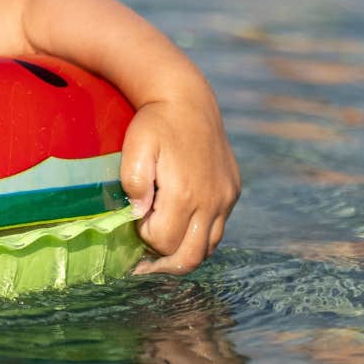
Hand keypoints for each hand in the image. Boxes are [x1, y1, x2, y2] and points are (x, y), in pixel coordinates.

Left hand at [120, 98, 239, 274]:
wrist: (187, 98)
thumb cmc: (154, 123)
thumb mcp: (135, 147)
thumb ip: (134, 183)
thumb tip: (139, 214)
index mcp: (185, 192)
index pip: (163, 241)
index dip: (144, 240)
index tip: (132, 227)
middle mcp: (211, 200)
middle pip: (190, 256)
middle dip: (164, 264)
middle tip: (142, 265)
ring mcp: (225, 198)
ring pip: (208, 247)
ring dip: (183, 253)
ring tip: (160, 251)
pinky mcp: (232, 191)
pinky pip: (217, 229)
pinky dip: (199, 236)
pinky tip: (180, 228)